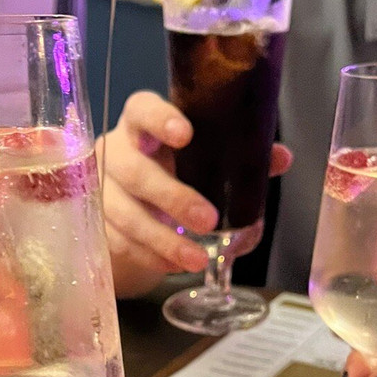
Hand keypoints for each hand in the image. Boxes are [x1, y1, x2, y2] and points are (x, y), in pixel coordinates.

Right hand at [97, 90, 291, 297]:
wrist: (132, 198)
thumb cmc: (173, 167)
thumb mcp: (202, 155)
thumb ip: (238, 153)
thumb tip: (279, 158)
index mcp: (141, 125)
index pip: (141, 110)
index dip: (159, 120)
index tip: (185, 135)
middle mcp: (116, 153)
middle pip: (134, 171)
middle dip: (171, 197)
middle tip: (208, 220)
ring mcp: (101, 191)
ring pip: (125, 214)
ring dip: (163, 239)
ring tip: (197, 259)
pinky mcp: (97, 224)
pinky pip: (120, 242)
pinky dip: (150, 256)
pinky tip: (174, 266)